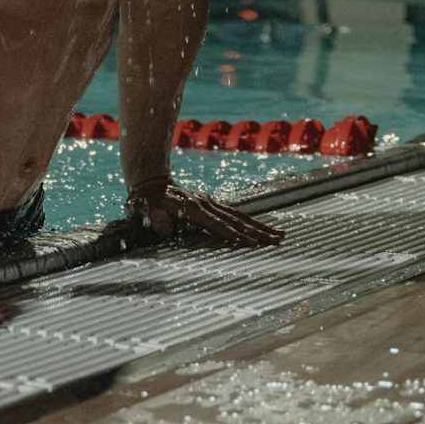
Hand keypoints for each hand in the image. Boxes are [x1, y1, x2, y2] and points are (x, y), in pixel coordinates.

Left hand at [125, 175, 283, 247]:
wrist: (150, 180)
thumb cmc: (147, 200)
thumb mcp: (144, 209)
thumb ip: (154, 218)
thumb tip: (164, 228)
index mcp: (192, 209)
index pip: (216, 224)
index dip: (232, 234)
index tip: (250, 243)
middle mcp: (205, 205)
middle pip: (236, 220)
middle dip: (258, 231)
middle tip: (278, 240)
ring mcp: (210, 204)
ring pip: (239, 217)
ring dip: (259, 227)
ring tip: (279, 236)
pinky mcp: (211, 205)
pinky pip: (234, 215)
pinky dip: (250, 222)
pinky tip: (261, 229)